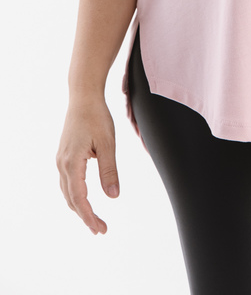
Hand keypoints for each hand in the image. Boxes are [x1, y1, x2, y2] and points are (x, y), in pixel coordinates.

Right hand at [56, 98, 119, 234]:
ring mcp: (61, 160)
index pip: (79, 199)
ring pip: (67, 192)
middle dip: (85, 216)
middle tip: (101, 229)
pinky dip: (75, 195)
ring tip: (94, 219)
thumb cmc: (97, 116)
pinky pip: (67, 182)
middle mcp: (62, 164)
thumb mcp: (108, 143)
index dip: (89, 216)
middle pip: (71, 199)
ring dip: (79, 207)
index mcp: (72, 163)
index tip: (101, 229)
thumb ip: (109, 170)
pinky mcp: (63, 155)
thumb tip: (114, 196)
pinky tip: (83, 198)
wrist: (83, 98)